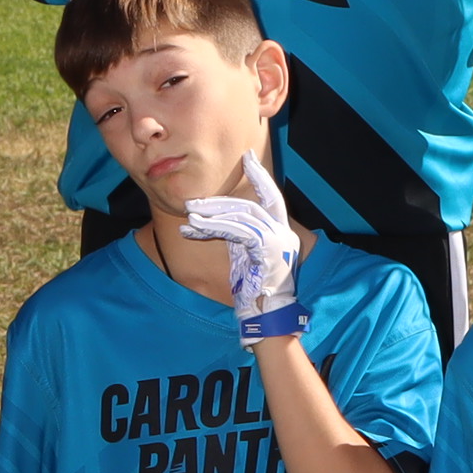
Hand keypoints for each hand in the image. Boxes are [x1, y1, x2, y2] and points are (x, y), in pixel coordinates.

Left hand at [179, 151, 304, 323]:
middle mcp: (283, 233)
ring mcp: (277, 240)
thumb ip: (242, 236)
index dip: (260, 177)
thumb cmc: (257, 290)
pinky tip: (193, 228)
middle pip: (249, 205)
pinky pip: (235, 231)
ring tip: (189, 214)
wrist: (268, 314)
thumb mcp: (249, 258)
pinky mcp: (265, 249)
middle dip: (220, 201)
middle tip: (196, 199)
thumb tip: (221, 220)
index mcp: (283, 233)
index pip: (273, 197)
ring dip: (211, 215)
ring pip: (240, 216)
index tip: (248, 158)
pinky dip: (212, 227)